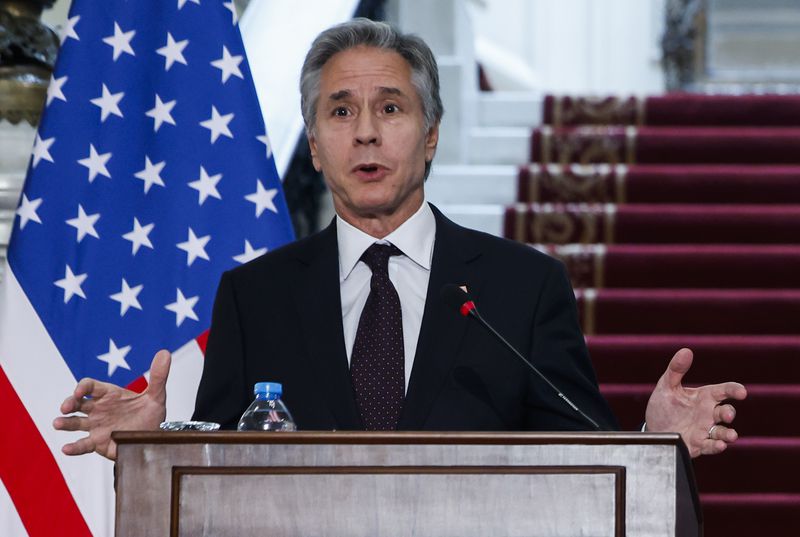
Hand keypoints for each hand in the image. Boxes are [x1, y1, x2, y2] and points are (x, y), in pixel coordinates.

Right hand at [53, 350, 170, 459]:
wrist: (153, 438)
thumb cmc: (150, 414)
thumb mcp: (156, 395)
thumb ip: (158, 376)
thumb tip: (164, 353)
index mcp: (109, 395)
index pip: (90, 386)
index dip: (82, 387)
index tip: (80, 392)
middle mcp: (98, 409)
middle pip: (77, 403)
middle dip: (69, 403)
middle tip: (65, 408)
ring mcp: (96, 426)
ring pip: (75, 423)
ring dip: (65, 423)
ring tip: (57, 423)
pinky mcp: (98, 442)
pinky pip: (83, 444)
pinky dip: (74, 447)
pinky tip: (66, 448)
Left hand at [645, 348, 746, 457]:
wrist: (653, 431)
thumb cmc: (663, 407)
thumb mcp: (667, 386)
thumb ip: (676, 370)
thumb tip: (686, 350)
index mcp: (704, 397)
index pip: (723, 391)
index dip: (734, 390)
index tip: (742, 391)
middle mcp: (708, 414)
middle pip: (726, 412)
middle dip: (730, 413)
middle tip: (727, 414)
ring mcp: (705, 430)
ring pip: (723, 432)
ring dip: (729, 434)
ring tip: (731, 435)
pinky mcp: (698, 445)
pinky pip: (711, 446)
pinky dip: (717, 446)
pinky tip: (720, 445)